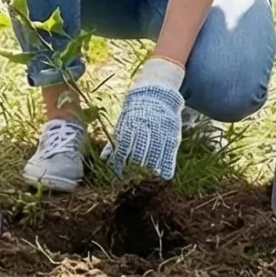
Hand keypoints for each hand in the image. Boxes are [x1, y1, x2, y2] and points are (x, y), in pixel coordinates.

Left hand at [106, 59, 184, 178]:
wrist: (157, 92)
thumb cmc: (137, 110)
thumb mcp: (123, 122)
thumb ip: (114, 141)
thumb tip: (103, 158)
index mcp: (131, 127)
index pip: (123, 150)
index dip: (120, 165)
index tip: (117, 177)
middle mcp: (145, 130)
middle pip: (138, 155)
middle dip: (133, 171)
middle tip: (131, 184)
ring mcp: (160, 132)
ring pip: (154, 156)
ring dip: (150, 170)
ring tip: (146, 182)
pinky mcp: (172, 134)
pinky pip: (170, 153)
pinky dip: (168, 165)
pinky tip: (165, 176)